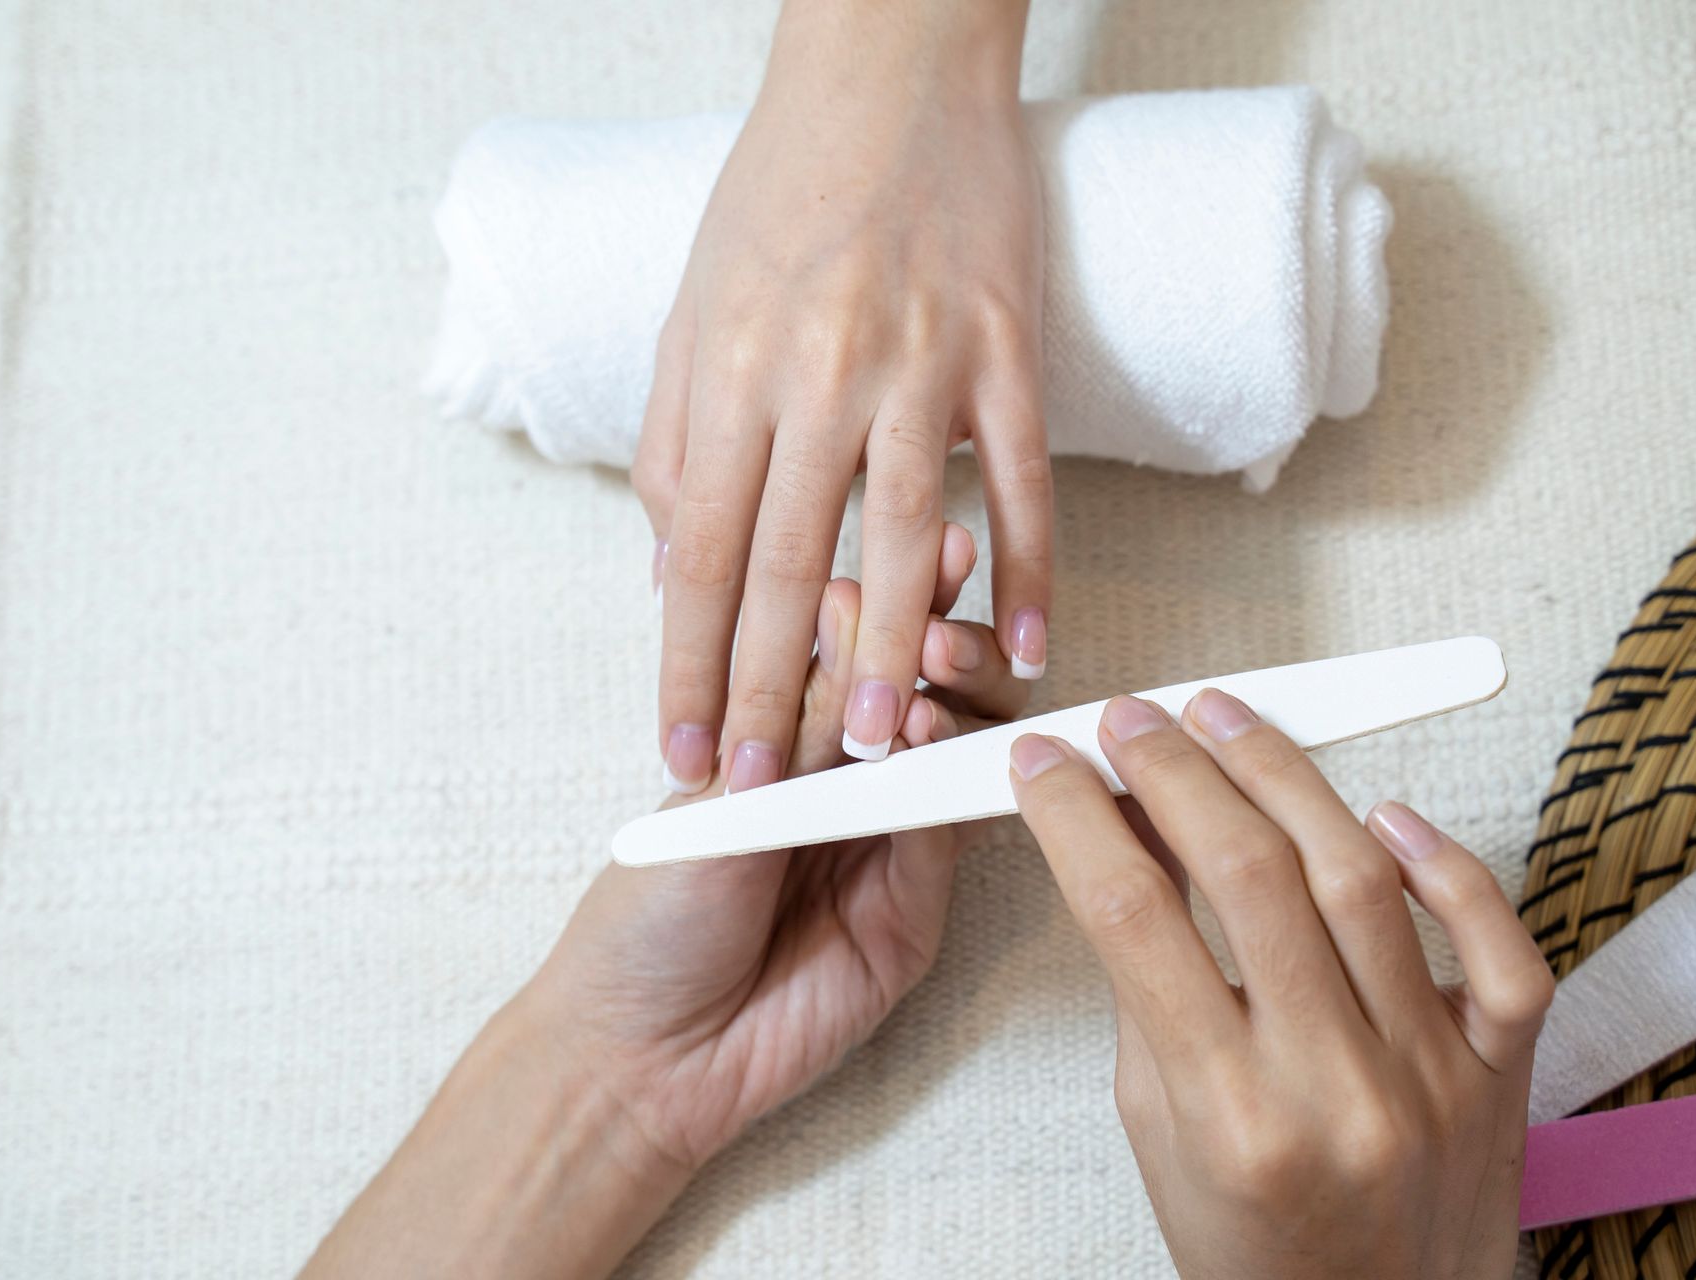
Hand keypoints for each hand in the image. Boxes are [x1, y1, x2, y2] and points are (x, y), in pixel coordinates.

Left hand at [303, 527, 1028, 1279]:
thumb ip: (800, 717)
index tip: (924, 553)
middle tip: (943, 615)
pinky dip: (955, 780)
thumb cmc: (648, 913)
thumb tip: (858, 602)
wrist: (643, 1053)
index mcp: (781, 736)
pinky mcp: (918, 906)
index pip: (853, 651)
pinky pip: (954, 830)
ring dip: (958, 700)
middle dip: (941, 640)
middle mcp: (842, 779)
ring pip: (955, 752)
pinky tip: (935, 740)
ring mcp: (887, 841)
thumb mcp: (723, 796)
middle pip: (922, 692)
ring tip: (938, 669)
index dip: (890, 603)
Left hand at [635, 0, 1048, 792]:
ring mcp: (917, 363)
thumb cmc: (779, 194)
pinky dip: (1029, 568)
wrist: (884, 72)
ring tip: (877, 748)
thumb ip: (676, 441)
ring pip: (902, 537)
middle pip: (785, 566)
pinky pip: (1020, 478)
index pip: (698, 553)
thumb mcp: (690, 308)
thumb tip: (666, 566)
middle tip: (763, 792)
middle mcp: (814, 375)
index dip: (687, 663)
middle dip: (767, 693)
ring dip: (890, 653)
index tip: (685, 751)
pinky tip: (1025, 646)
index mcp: (728, 372)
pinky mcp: (1005, 347)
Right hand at [1009, 691, 1554, 1279]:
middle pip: (1246, 876)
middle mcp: (1336, 1091)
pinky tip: (1386, 814)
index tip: (1047, 768)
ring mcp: (1431, 1075)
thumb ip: (1146, 985)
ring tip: (1224, 722)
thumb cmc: (1257, 1248)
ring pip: (1362, 881)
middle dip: (1174, 773)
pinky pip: (1497, 947)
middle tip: (1133, 722)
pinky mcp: (1500, 1071)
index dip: (1077, 819)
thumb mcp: (1159, 1127)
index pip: (1133, 918)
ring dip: (1283, 778)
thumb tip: (1126, 842)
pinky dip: (1449, 866)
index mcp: (1230, 1119)